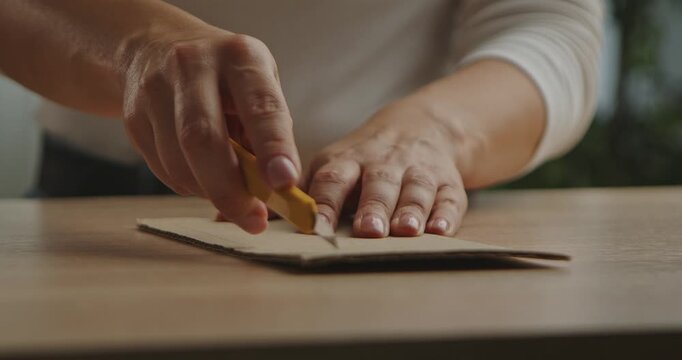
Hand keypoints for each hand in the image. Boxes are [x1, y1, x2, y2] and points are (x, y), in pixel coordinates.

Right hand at [121, 27, 300, 233]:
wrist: (155, 46)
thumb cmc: (226, 77)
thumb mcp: (258, 87)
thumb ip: (269, 133)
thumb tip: (274, 190)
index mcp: (240, 56)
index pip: (260, 106)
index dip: (274, 148)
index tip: (285, 184)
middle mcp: (193, 66)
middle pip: (203, 139)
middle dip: (230, 189)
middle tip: (254, 220)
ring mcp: (155, 89)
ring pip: (179, 161)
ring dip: (209, 192)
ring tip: (231, 195)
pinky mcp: (133, 116)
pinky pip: (163, 168)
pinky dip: (189, 185)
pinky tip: (203, 177)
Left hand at [305, 100, 468, 236]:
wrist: (421, 127)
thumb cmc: (364, 159)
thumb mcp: (333, 165)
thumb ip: (303, 194)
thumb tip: (248, 219)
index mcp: (347, 161)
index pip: (332, 180)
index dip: (325, 203)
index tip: (317, 227)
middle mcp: (382, 164)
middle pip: (377, 184)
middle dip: (374, 207)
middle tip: (369, 230)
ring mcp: (417, 171)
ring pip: (415, 190)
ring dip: (411, 210)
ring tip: (407, 230)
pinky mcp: (447, 182)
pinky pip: (450, 198)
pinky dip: (446, 214)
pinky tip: (441, 230)